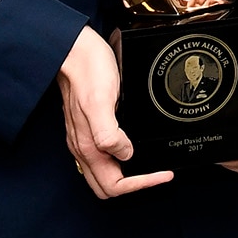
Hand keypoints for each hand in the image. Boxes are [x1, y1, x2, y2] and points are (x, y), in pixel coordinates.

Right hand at [58, 26, 173, 197]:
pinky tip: (134, 146)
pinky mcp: (89, 125)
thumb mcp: (100, 102)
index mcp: (87, 146)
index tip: (162, 175)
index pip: (113, 185)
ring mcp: (85, 137)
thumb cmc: (88, 72)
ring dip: (128, 174)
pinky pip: (104, 153)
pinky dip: (122, 158)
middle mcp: (84, 147)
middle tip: (159, 175)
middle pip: (107, 185)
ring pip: (105, 172)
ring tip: (152, 166)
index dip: (140, 185)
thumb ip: (108, 133)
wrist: (75, 51)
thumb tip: (125, 153)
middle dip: (134, 185)